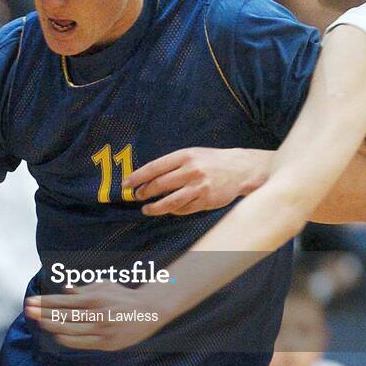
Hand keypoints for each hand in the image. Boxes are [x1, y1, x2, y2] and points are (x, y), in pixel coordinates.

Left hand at [25, 282, 167, 350]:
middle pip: (62, 316)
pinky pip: (81, 343)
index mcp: (94, 298)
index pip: (62, 301)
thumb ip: (83, 288)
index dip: (44, 302)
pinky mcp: (106, 343)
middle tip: (28, 310)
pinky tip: (57, 335)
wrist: (149, 310)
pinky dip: (67, 339)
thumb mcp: (104, 285)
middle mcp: (95, 314)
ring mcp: (101, 330)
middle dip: (42, 313)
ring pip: (69, 331)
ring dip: (51, 326)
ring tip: (39, 322)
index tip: (30, 302)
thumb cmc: (123, 296)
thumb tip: (65, 288)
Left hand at [124, 148, 271, 215]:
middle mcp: (191, 170)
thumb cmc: (211, 161)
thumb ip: (172, 165)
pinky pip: (184, 209)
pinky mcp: (206, 200)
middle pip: (159, 185)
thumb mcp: (192, 154)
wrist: (240, 169)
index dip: (137, 177)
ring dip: (155, 207)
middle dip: (144, 192)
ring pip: (170, 201)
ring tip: (146, 209)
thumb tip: (147, 178)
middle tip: (137, 196)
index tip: (125, 184)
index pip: (154, 168)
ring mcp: (199, 187)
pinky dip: (173, 210)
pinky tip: (168, 209)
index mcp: (185, 156)